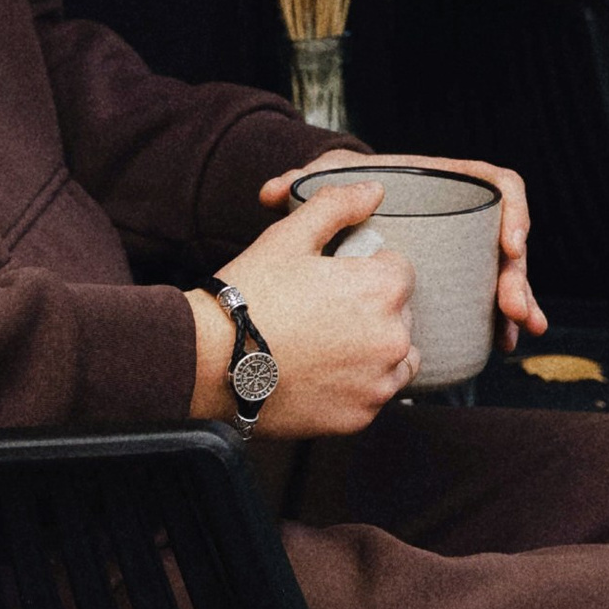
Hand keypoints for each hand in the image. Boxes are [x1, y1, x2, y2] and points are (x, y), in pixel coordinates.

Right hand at [189, 175, 414, 438]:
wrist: (209, 363)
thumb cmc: (248, 294)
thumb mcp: (288, 237)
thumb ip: (337, 206)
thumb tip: (374, 190)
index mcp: (383, 289)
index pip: (399, 270)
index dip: (366, 270)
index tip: (334, 280)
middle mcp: (393, 339)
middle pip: (399, 314)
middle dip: (371, 309)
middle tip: (322, 313)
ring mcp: (377, 383)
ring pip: (396, 357)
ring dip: (373, 349)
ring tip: (325, 344)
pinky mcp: (359, 418)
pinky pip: (374, 394)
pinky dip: (356, 385)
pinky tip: (320, 374)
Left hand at [266, 157, 546, 350]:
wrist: (327, 229)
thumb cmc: (328, 200)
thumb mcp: (322, 182)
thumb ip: (301, 184)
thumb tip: (272, 193)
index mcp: (442, 183)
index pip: (496, 186)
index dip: (514, 211)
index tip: (509, 245)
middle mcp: (458, 217)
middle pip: (507, 241)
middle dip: (517, 276)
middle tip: (513, 307)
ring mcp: (458, 252)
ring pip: (503, 275)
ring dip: (516, 302)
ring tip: (514, 332)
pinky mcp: (452, 284)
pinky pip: (485, 301)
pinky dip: (497, 322)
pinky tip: (501, 344)